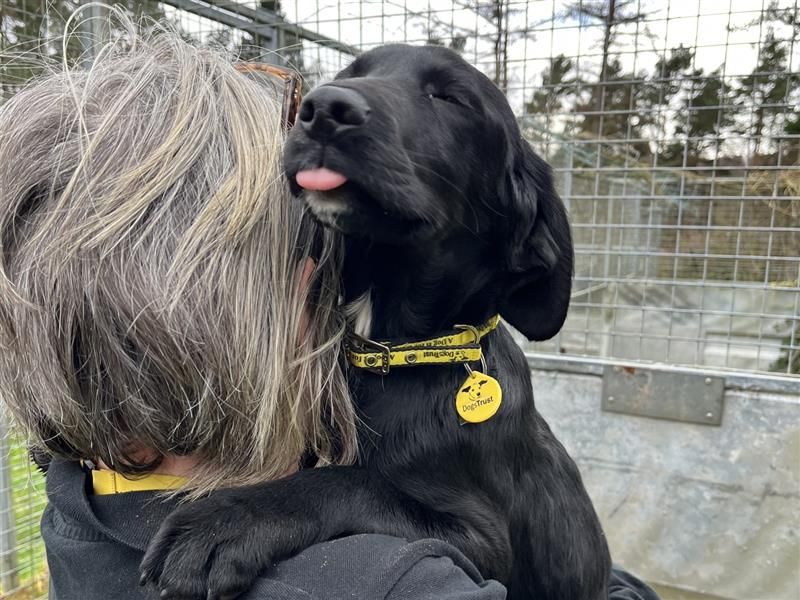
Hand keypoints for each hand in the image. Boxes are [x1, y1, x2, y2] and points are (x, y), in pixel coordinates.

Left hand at [139, 487, 319, 599]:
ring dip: (194, 588)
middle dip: (174, 580)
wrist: (315, 498)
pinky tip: (226, 593)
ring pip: (197, 562)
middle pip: (181, 550)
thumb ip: (209, 535)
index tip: (146, 579)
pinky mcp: (260, 536)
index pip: (171, 529)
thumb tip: (177, 567)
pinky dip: (223, 587)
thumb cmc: (273, 513)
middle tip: (176, 598)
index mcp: (212, 505)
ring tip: (205, 596)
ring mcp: (240, 522)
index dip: (155, 556)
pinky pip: (228, 569)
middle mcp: (221, 511)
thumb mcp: (235, 516)